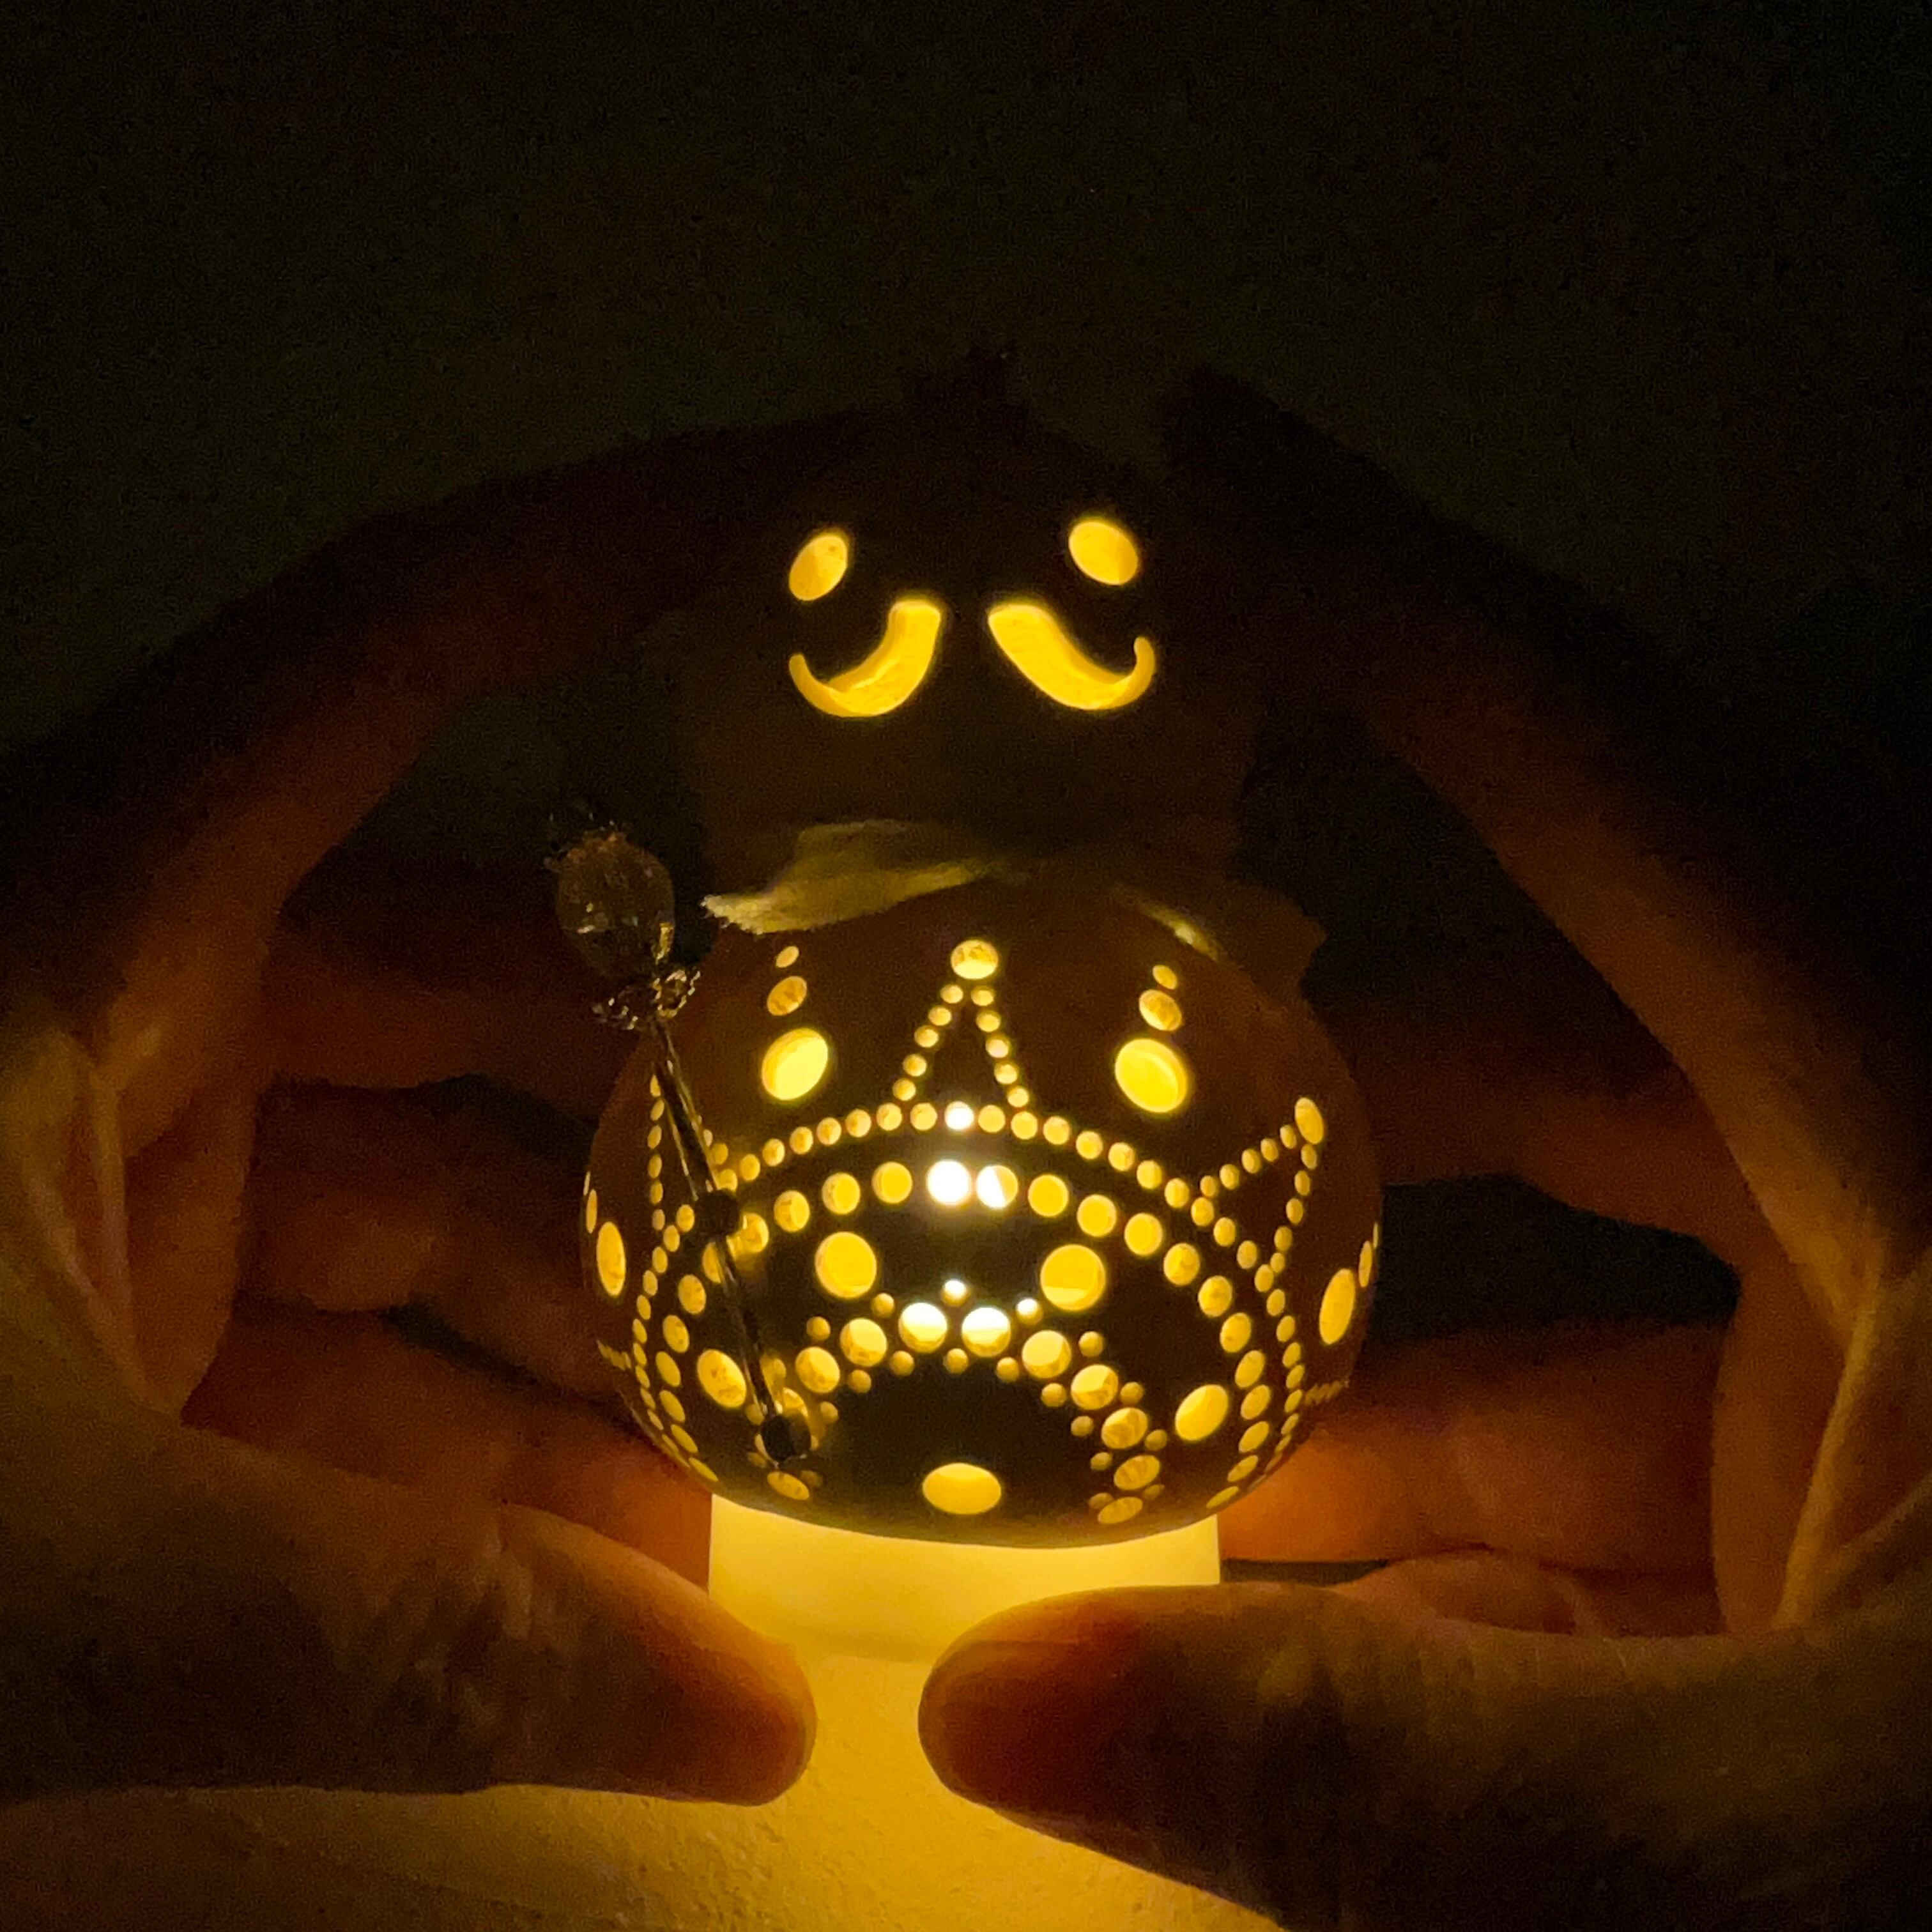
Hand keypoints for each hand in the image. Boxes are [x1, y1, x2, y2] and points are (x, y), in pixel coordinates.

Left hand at [0, 419, 863, 1804]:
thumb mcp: (41, 1569)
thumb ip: (403, 1639)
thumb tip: (755, 1730)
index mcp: (79, 923)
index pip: (389, 647)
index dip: (611, 556)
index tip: (826, 531)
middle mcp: (105, 1002)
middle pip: (464, 974)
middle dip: (665, 1102)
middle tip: (869, 1172)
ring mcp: (98, 1173)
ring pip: (412, 1191)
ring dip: (579, 1328)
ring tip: (761, 1456)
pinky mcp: (82, 1337)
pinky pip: (332, 1349)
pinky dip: (465, 1446)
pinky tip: (611, 1564)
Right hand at [921, 376, 1931, 1926]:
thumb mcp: (1790, 1836)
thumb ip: (1394, 1772)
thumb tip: (990, 1708)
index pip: (1608, 768)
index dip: (1384, 594)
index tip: (1190, 460)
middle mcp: (1919, 1194)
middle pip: (1554, 1021)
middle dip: (1311, 1048)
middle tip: (1092, 1032)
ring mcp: (1906, 1365)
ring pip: (1573, 1274)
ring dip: (1351, 1338)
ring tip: (1135, 1393)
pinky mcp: (1883, 1526)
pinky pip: (1625, 1454)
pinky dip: (1452, 1506)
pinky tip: (1285, 1587)